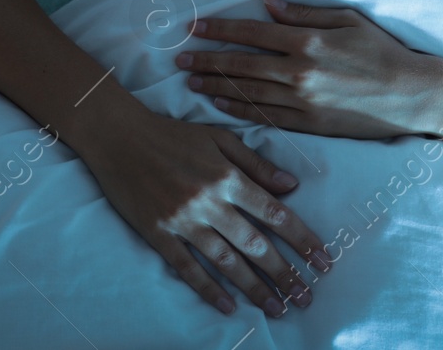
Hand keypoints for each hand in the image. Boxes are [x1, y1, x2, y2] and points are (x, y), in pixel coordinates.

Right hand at [75, 107, 333, 318]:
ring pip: (227, 262)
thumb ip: (256, 163)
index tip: (323, 260)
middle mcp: (209, 202)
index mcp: (228, 176)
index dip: (301, 239)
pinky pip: (188, 269)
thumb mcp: (220, 138)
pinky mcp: (159, 235)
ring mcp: (183, 222)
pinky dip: (209, 290)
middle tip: (307, 297)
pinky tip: (229, 307)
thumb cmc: (173, 135)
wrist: (119, 137)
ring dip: (255, 289)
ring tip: (278, 308)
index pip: (274, 213)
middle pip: (255, 245)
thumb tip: (292, 185)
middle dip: (285, 273)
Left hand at [176, 0, 425, 139]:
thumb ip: (306, 13)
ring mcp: (303, 101)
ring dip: (215, 85)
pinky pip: (265, 116)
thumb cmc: (383, 51)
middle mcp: (299, 71)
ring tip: (190, 81)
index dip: (220, 29)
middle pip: (241, 64)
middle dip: (206, 60)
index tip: (194, 27)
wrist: (410, 95)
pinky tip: (219, 104)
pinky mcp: (309, 124)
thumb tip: (269, 6)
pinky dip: (239, 109)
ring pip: (247, 92)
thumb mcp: (349, 20)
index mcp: (307, 41)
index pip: (252, 33)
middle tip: (179, 58)